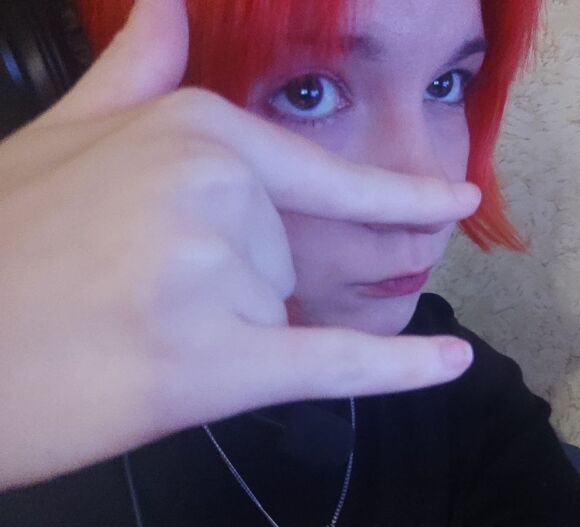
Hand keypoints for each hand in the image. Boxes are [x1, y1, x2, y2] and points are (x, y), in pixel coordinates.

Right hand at [0, 0, 477, 490]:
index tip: (453, 200)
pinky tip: (451, 366)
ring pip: (275, 312)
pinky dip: (398, 370)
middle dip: (224, 286)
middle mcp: (212, 187)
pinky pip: (332, 362)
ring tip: (127, 327)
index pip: (316, 175)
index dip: (391, 195)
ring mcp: (213, 271)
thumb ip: (131, 79)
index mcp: (189, 131)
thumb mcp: (57, 141)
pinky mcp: (213, 362)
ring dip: (215, 331)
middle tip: (129, 295)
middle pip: (283, 256)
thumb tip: (169, 6)